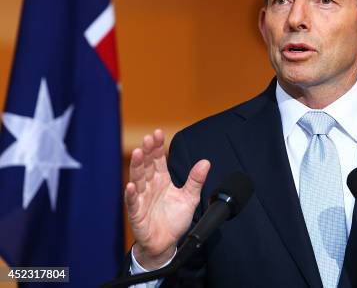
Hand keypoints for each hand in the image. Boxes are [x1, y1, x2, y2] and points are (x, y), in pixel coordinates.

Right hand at [125, 129, 210, 269]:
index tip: (158, 132)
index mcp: (162, 180)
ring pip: (138, 180)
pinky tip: (131, 186)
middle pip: (147, 166)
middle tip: (148, 138)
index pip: (158, 160)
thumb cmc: (175, 219)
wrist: (166, 243)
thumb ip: (196, 180)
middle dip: (147, 152)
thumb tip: (206, 162)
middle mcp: (150, 187)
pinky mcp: (137, 214)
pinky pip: (133, 203)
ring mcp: (142, 199)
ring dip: (137, 167)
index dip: (157, 147)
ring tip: (138, 154)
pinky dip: (132, 195)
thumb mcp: (190, 198)